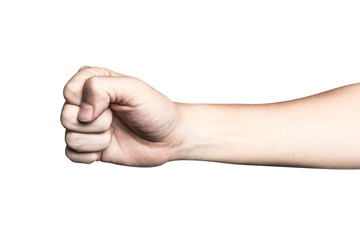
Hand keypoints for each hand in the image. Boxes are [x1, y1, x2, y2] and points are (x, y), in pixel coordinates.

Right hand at [61, 66, 183, 165]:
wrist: (169, 138)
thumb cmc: (155, 110)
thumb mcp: (133, 88)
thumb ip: (101, 87)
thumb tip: (82, 112)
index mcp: (92, 81)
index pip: (69, 92)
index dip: (90, 102)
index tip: (113, 105)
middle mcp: (86, 103)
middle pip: (65, 116)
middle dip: (96, 123)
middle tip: (116, 119)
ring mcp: (87, 126)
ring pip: (70, 137)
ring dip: (98, 140)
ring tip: (114, 133)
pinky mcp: (89, 147)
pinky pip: (72, 155)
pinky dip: (92, 154)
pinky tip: (109, 147)